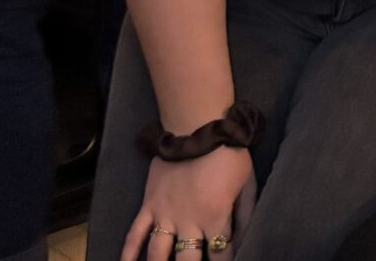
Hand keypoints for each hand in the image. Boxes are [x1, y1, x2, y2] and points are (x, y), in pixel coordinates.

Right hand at [121, 146, 255, 260]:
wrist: (198, 128)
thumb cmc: (229, 155)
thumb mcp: (248, 184)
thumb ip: (246, 214)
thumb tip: (244, 239)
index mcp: (215, 217)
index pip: (220, 253)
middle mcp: (188, 222)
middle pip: (188, 259)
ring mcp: (165, 215)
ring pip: (158, 253)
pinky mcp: (148, 205)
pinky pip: (135, 234)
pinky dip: (128, 253)